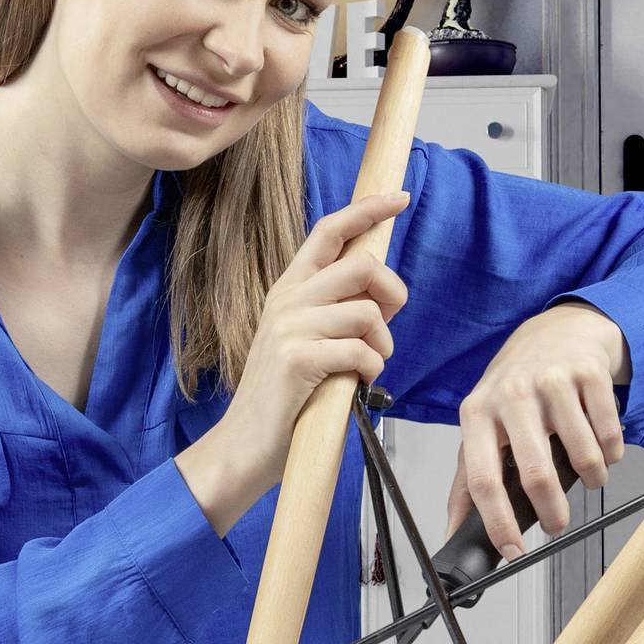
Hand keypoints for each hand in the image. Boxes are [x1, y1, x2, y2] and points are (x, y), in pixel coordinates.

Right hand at [177, 189, 409, 530]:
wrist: (244, 446)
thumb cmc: (284, 399)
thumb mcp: (306, 341)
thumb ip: (336, 312)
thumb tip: (383, 295)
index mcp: (289, 289)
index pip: (329, 232)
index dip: (367, 210)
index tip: (398, 197)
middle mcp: (287, 300)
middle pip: (362, 266)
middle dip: (392, 293)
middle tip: (388, 324)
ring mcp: (288, 328)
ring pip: (366, 312)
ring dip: (382, 344)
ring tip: (367, 367)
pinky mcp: (295, 359)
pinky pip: (360, 351)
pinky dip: (372, 370)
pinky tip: (358, 385)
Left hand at [445, 300, 628, 553]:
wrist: (556, 331)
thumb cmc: (516, 388)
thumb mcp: (482, 424)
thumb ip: (467, 478)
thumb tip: (451, 532)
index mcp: (477, 414)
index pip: (482, 479)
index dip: (497, 522)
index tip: (513, 550)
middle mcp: (512, 395)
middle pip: (536, 473)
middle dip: (552, 512)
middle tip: (557, 523)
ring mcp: (552, 381)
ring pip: (582, 456)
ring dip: (592, 479)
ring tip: (588, 476)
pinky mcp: (589, 374)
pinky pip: (609, 435)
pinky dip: (611, 453)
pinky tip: (602, 447)